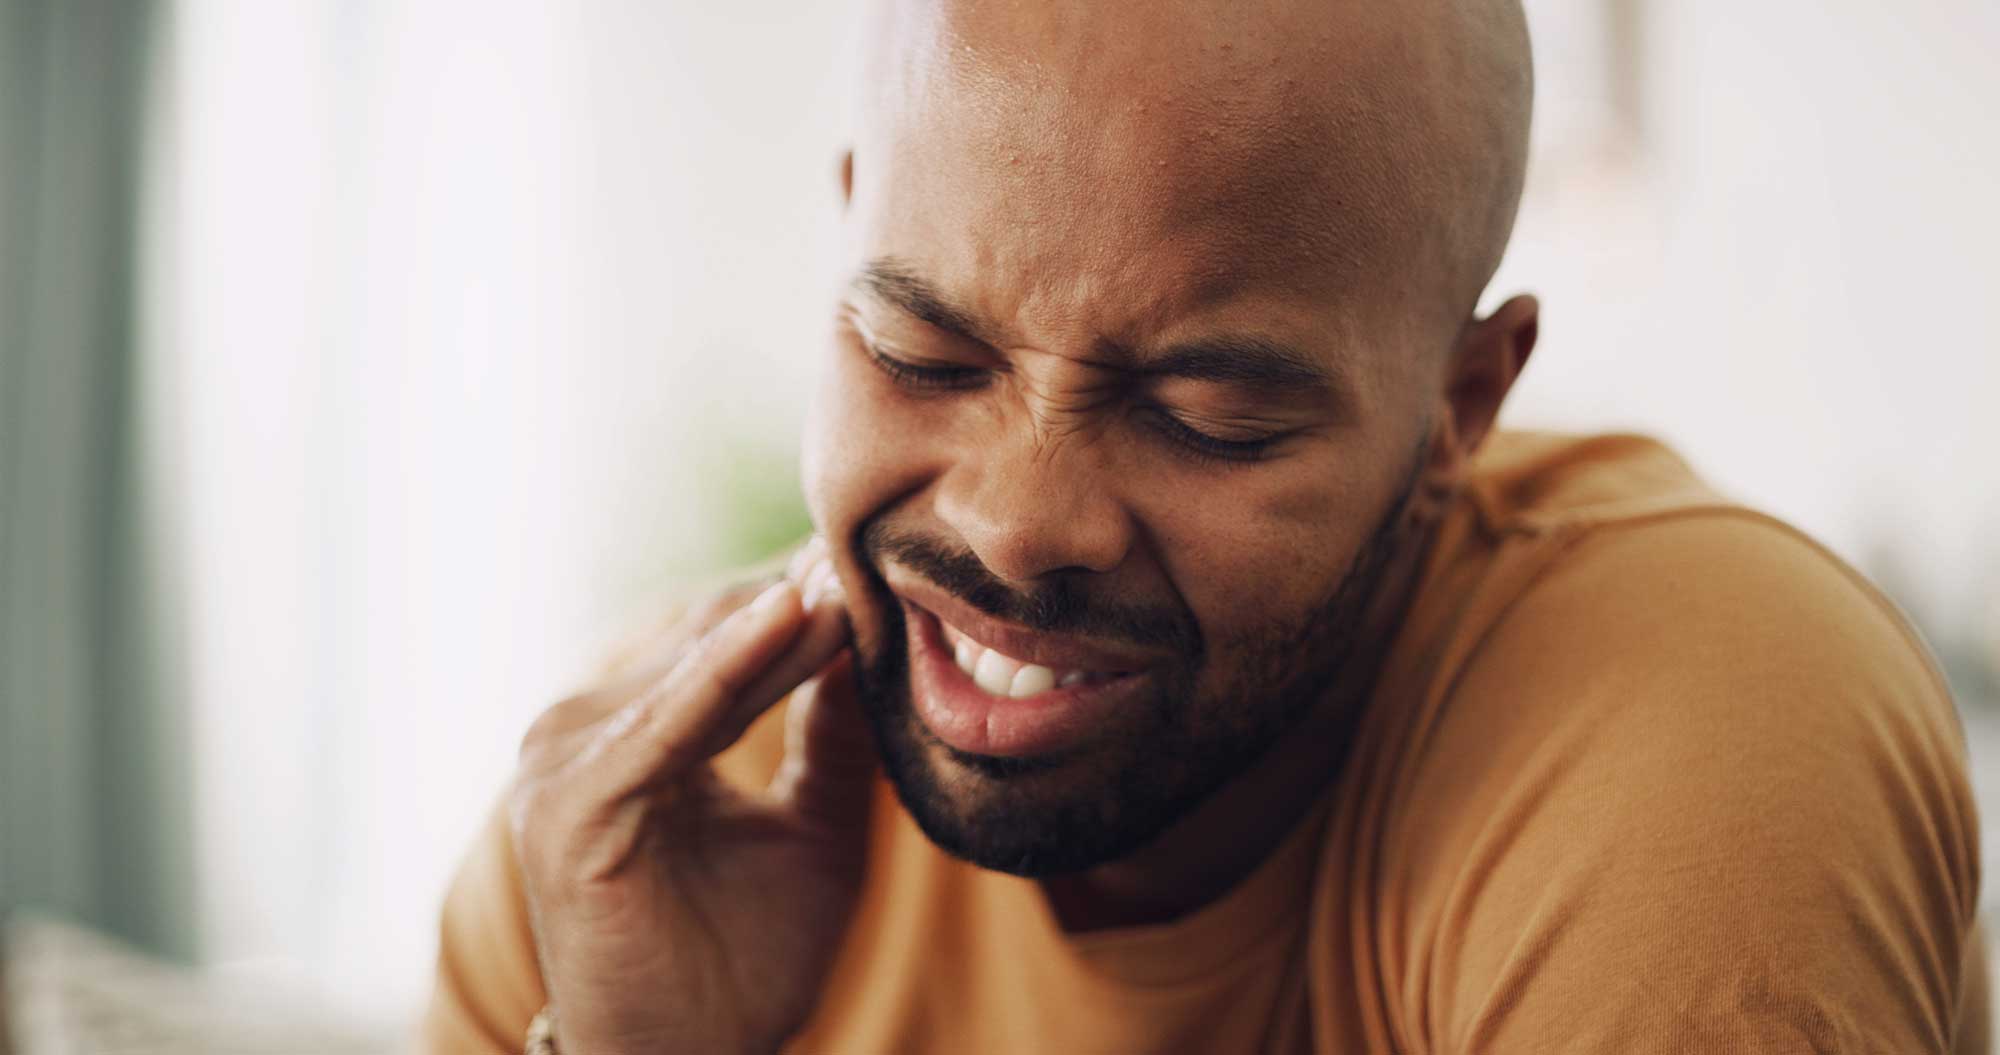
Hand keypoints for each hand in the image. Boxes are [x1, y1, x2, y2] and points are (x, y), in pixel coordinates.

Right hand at [510, 539, 876, 1054]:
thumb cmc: (744, 961)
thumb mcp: (818, 827)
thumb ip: (835, 737)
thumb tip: (873, 636)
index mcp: (633, 730)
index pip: (731, 639)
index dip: (810, 599)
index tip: (887, 555)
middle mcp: (583, 731)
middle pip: (712, 637)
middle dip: (801, 596)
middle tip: (881, 545)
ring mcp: (562, 762)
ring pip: (698, 666)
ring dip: (781, 621)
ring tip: (858, 573)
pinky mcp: (569, 804)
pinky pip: (669, 722)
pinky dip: (731, 669)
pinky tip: (793, 619)